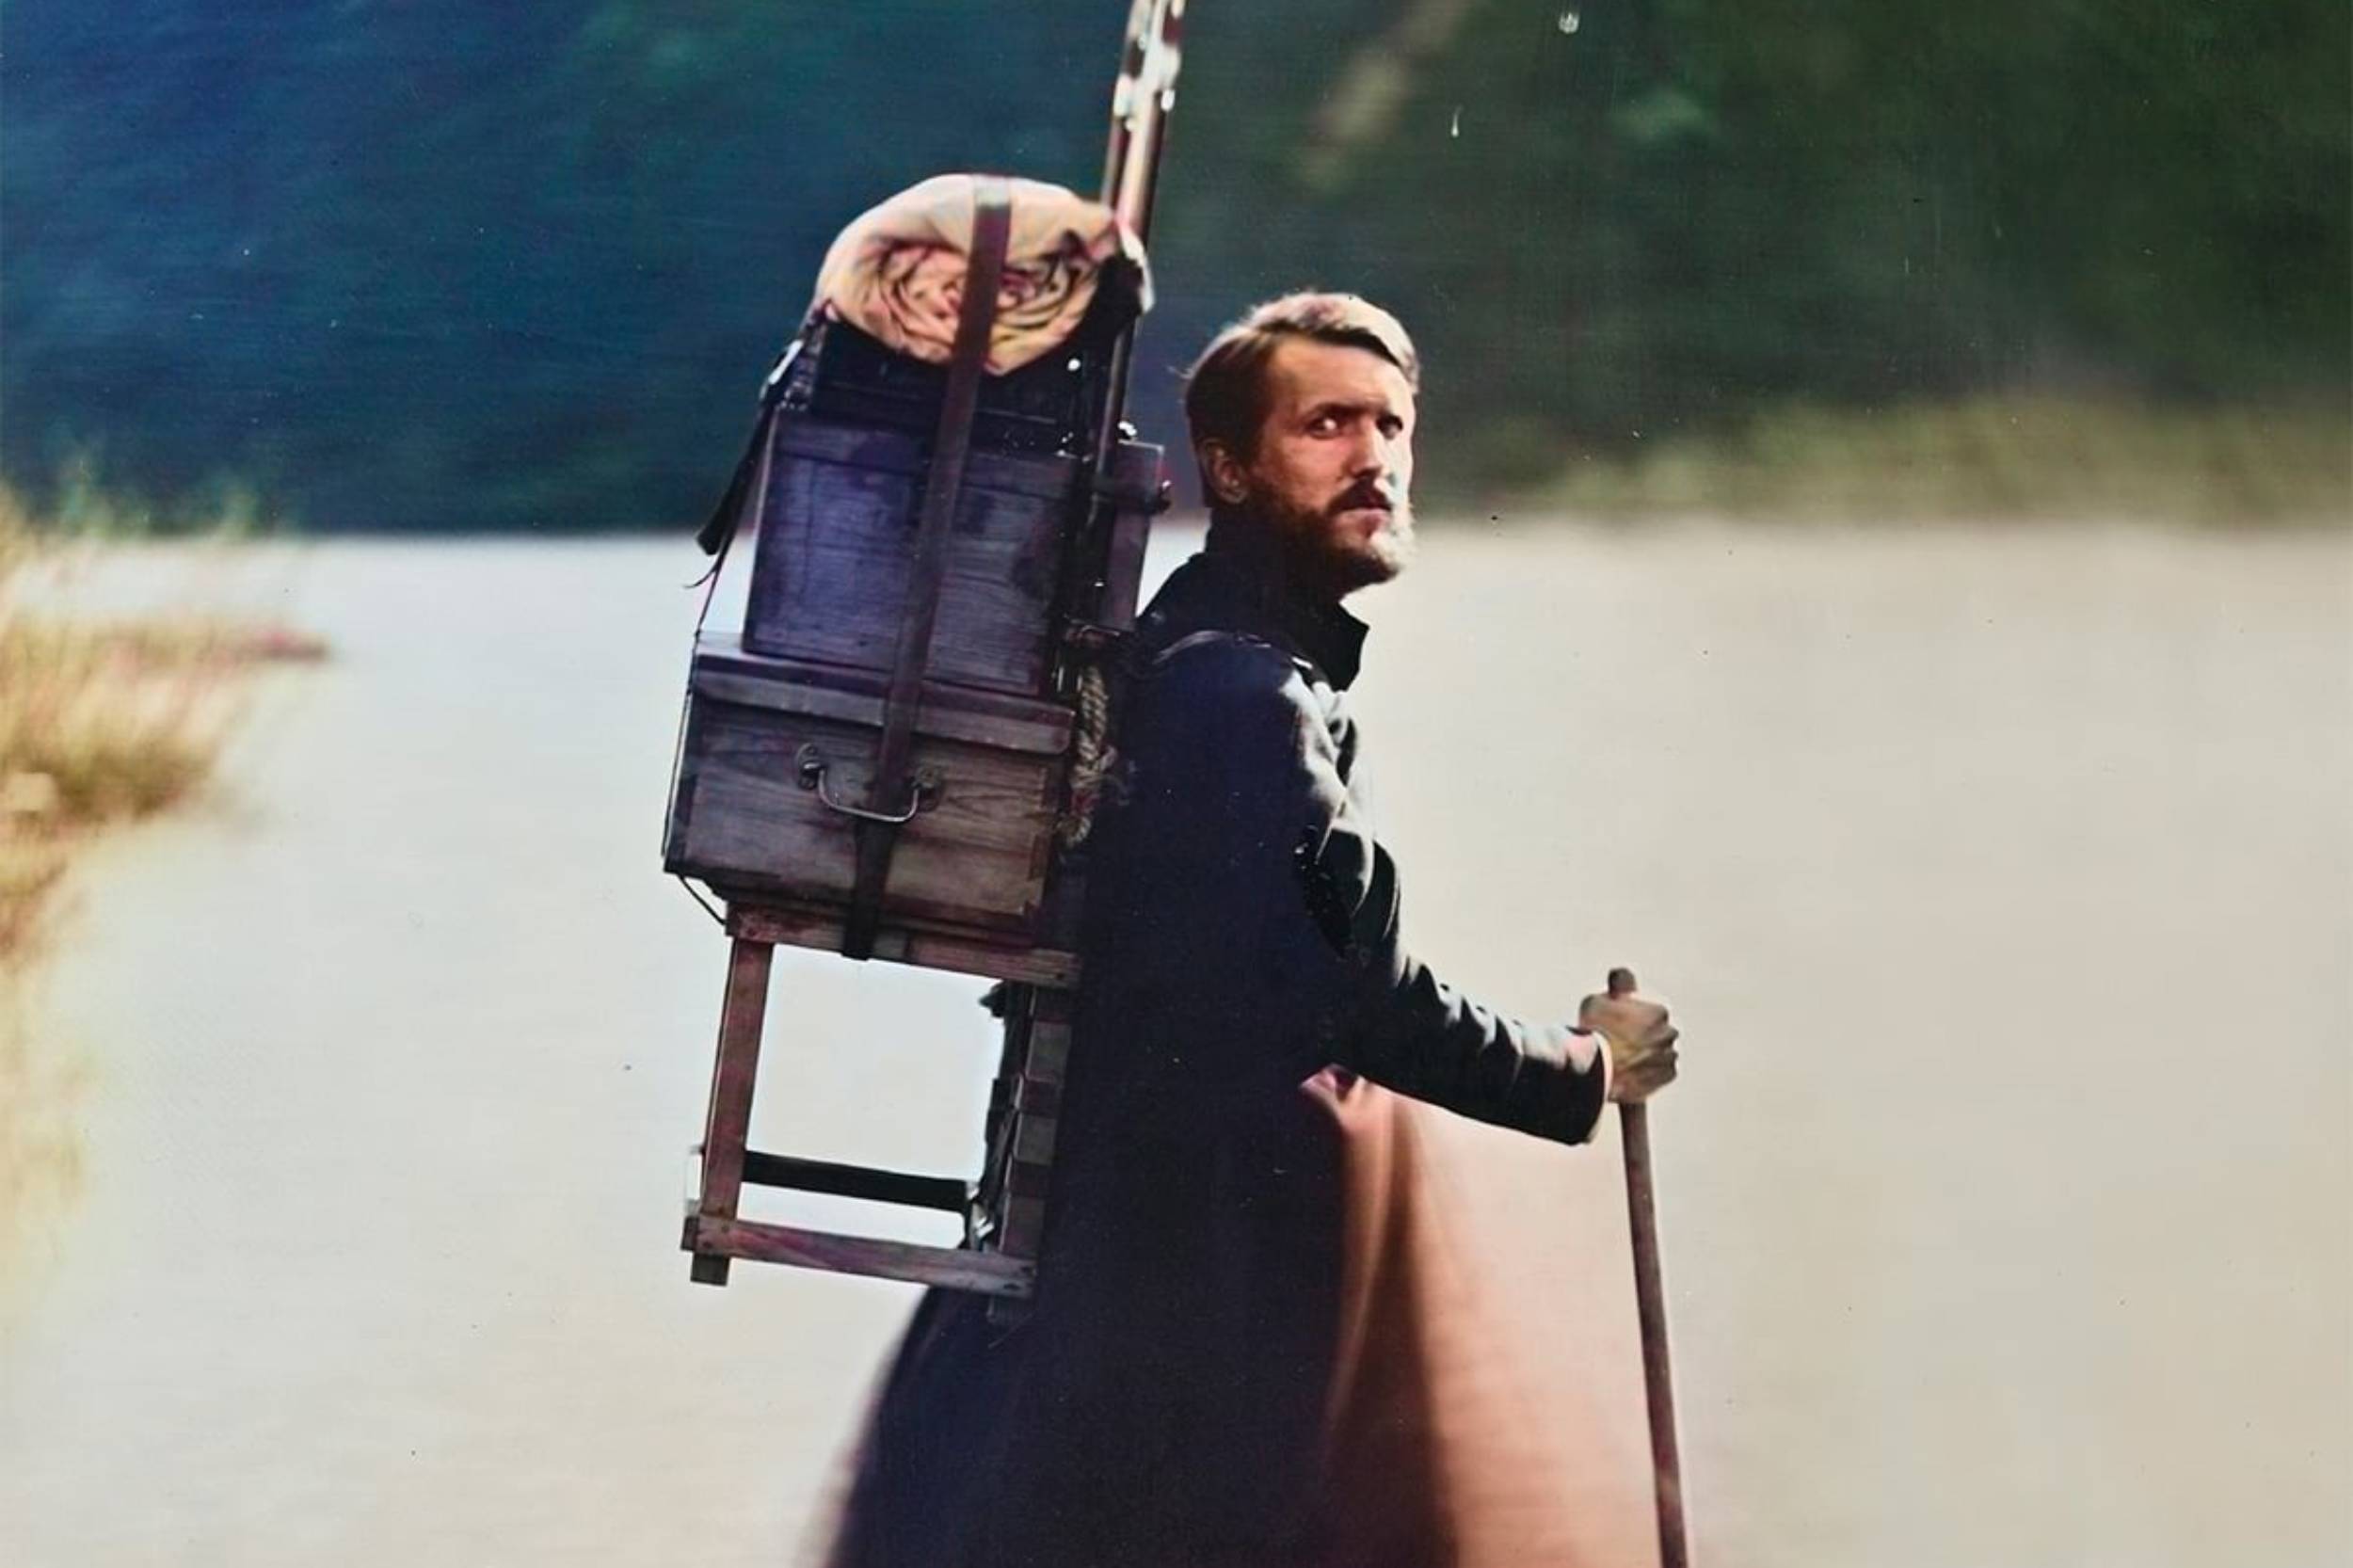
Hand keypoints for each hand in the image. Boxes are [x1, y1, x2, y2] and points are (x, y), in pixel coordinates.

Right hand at [1577, 969, 1680, 1104]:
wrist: (1597, 1068)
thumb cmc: (1595, 1032)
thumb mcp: (1598, 1000)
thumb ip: (1617, 986)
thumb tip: (1623, 974)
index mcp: (1658, 1010)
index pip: (1648, 1010)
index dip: (1631, 1017)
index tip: (1617, 1025)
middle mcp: (1669, 1031)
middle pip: (1657, 1031)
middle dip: (1643, 1036)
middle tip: (1619, 1044)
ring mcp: (1670, 1055)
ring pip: (1660, 1052)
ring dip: (1647, 1055)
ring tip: (1623, 1062)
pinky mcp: (1667, 1076)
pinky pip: (1661, 1073)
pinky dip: (1650, 1073)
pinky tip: (1631, 1074)